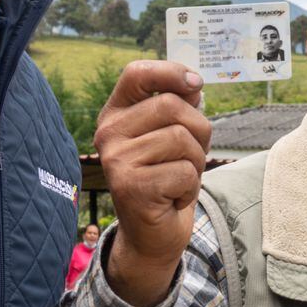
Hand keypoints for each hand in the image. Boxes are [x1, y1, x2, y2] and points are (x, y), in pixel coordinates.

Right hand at [92, 61, 208, 306]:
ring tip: (178, 180)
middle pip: (172, 105)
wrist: (153, 234)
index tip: (196, 85)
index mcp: (116, 115)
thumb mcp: (174, 135)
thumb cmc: (167, 178)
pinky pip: (184, 172)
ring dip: (195, 163)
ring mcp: (116, 161)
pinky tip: (173, 199)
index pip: (137, 73)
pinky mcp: (131, 188)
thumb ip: (179, 106)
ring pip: (182, 139)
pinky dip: (190, 188)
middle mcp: (108, 134)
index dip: (171, 72)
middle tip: (190, 157)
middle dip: (198, 131)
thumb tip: (193, 83)